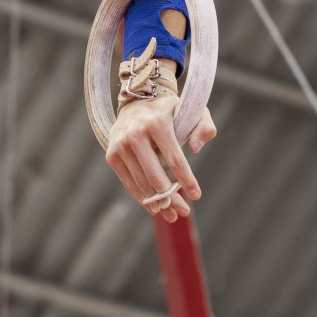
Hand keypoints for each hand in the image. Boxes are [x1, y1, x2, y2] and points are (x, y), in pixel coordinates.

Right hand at [104, 93, 216, 222]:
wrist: (136, 102)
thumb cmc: (169, 111)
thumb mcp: (192, 111)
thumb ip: (204, 127)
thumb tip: (195, 149)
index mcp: (158, 123)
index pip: (174, 158)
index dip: (186, 179)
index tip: (197, 195)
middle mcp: (136, 134)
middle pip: (156, 176)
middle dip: (172, 197)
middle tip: (185, 210)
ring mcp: (121, 145)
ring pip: (142, 183)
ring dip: (158, 202)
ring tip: (172, 214)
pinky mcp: (112, 155)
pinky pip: (128, 183)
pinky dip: (142, 198)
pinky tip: (154, 208)